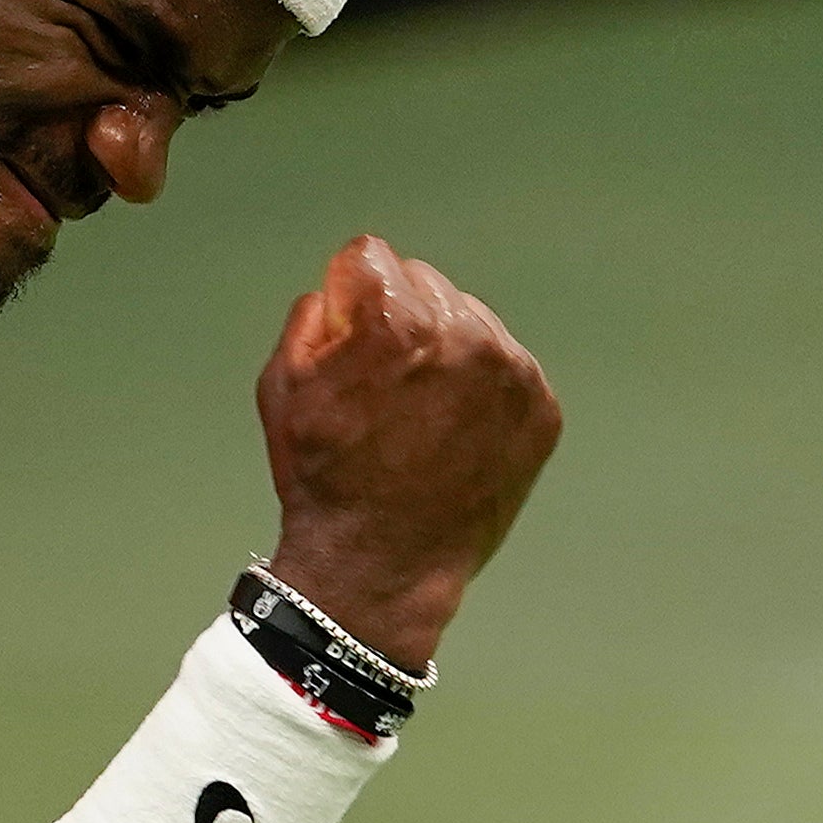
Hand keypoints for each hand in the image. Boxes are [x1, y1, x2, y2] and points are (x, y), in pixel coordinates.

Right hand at [255, 235, 560, 672]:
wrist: (382, 566)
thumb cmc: (323, 478)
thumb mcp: (281, 386)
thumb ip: (312, 317)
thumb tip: (343, 292)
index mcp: (394, 320)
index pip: (371, 256)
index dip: (347, 296)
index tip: (346, 340)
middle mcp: (463, 332)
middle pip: (423, 281)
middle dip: (399, 319)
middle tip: (381, 385)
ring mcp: (510, 371)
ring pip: (469, 318)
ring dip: (443, 348)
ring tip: (417, 413)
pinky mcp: (540, 406)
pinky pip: (504, 364)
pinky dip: (478, 388)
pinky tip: (449, 432)